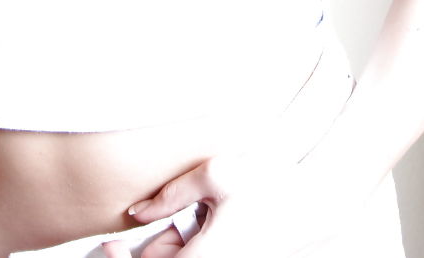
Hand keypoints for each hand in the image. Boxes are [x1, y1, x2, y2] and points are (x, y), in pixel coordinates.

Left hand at [101, 149, 345, 257]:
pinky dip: (186, 250)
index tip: (109, 247)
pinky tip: (196, 228)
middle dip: (149, 251)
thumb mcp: (219, 174)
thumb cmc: (271, 183)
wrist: (314, 201)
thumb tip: (135, 212)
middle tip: (143, 227)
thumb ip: (172, 191)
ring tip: (191, 220)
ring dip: (170, 249)